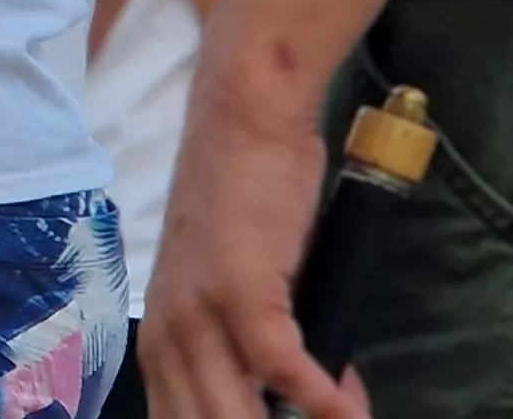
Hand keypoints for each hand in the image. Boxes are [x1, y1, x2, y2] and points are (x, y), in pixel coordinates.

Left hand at [146, 60, 363, 418]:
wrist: (244, 123)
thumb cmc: (249, 202)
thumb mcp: (242, 287)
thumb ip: (262, 346)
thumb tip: (318, 401)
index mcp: (160, 338)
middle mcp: (167, 333)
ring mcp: (198, 312)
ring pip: (234, 410)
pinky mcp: (239, 290)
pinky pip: (280, 365)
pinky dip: (320, 397)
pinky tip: (352, 414)